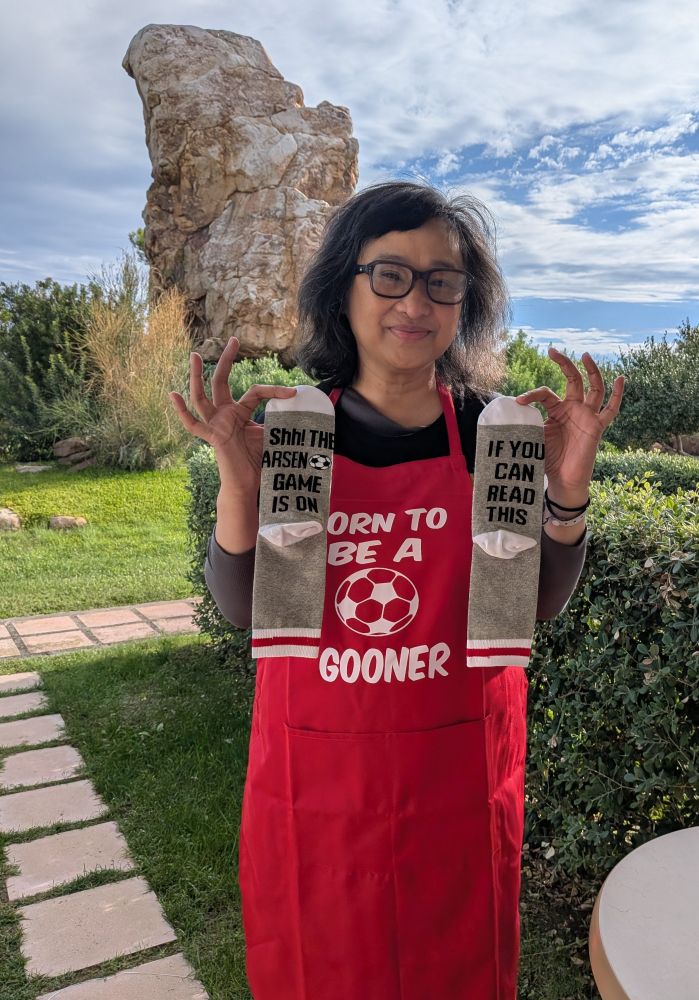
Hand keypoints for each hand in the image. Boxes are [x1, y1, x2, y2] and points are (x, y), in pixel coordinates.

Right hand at [168, 336, 296, 495]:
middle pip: (222, 381)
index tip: (294, 392)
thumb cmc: (258, 460)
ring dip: (197, 376)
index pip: (255, 391)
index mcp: (239, 412)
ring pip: (202, 396)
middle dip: (228, 359)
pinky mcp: (211, 437)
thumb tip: (297, 410)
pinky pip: (193, 425)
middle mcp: (224, 414)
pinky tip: (173, 395)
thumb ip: (276, 420)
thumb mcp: (270, 435)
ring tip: (196, 355)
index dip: (275, 390)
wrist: (249, 484)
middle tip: (235, 339)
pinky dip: (182, 411)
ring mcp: (215, 424)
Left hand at [515, 348, 624, 496]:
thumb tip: (508, 411)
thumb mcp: (534, 437)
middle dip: (563, 364)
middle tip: (552, 351)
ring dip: (591, 371)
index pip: (545, 392)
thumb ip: (526, 422)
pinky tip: (620, 378)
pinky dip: (617, 395)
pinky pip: (610, 410)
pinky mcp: (597, 427)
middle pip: (572, 380)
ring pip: (593, 388)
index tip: (519, 402)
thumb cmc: (547, 460)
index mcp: (556, 410)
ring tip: (584, 355)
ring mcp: (586, 416)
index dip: (532, 394)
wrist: (561, 481)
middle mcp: (573, 409)